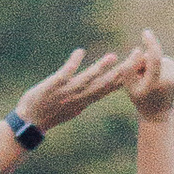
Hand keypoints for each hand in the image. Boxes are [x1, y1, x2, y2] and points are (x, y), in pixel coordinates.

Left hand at [14, 47, 128, 131]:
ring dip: (100, 68)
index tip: (143, 64)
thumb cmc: (52, 112)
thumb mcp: (76, 105)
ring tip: (113, 56)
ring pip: (88, 79)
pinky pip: (65, 74)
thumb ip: (90, 94)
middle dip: (122, 70)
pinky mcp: (53, 86)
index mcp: (87, 99)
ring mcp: (67, 91)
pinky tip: (79, 52)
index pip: (111, 86)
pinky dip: (72, 63)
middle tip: (139, 56)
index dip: (127, 76)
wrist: (30, 122)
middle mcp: (80, 96)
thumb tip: (103, 87)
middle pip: (105, 82)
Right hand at [119, 29, 173, 118]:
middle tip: (142, 79)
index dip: (151, 44)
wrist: (158, 113)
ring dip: (153, 65)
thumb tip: (139, 49)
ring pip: (161, 59)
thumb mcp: (128, 85)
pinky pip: (167, 61)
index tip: (146, 32)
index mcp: (156, 83)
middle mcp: (170, 80)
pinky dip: (161, 66)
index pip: (155, 58)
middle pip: (154, 58)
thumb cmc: (140, 98)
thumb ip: (129, 67)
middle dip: (145, 62)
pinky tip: (160, 79)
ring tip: (151, 81)